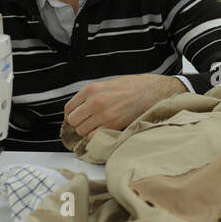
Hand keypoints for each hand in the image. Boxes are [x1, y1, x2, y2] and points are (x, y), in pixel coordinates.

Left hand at [63, 74, 187, 136]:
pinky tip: (105, 130)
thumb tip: (81, 109)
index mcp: (91, 89)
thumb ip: (92, 95)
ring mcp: (103, 114)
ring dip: (88, 130)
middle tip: (90, 121)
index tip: (79, 117)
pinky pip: (94, 136)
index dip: (73, 114)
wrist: (151, 91)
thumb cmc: (132, 86)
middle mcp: (94, 101)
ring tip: (98, 125)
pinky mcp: (112, 124)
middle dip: (80, 123)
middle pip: (73, 121)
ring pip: (82, 131)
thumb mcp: (107, 84)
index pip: (69, 108)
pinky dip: (97, 136)